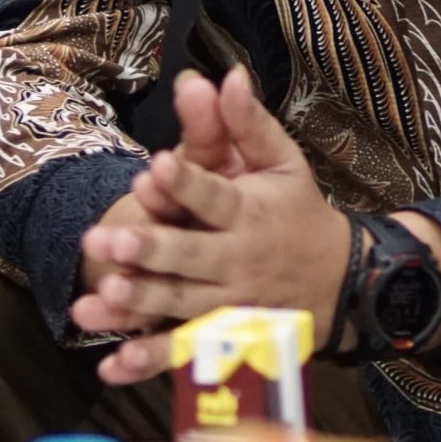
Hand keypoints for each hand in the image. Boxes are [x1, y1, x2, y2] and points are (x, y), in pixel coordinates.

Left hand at [72, 65, 351, 384]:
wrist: (341, 281)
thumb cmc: (299, 213)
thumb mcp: (283, 162)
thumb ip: (249, 123)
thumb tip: (228, 74)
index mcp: (249, 212)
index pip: (214, 196)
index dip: (186, 182)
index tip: (154, 165)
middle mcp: (237, 260)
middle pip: (190, 256)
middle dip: (148, 248)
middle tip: (105, 237)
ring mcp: (229, 305)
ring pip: (179, 307)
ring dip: (138, 304)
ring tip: (99, 294)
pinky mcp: (222, 339)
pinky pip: (182, 354)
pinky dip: (148, 363)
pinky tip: (111, 367)